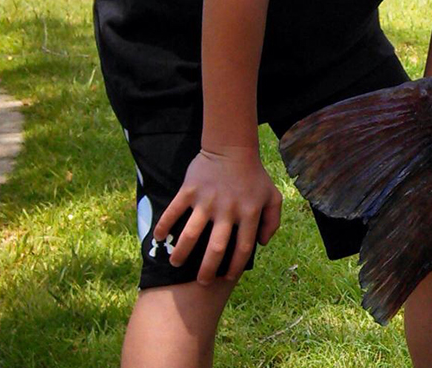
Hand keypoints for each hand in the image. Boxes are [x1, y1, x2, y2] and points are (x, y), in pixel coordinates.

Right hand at [153, 146, 281, 283]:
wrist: (232, 148)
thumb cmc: (254, 176)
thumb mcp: (272, 196)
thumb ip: (272, 221)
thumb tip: (261, 244)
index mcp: (249, 213)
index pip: (242, 248)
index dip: (235, 266)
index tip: (227, 277)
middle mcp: (227, 210)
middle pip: (216, 248)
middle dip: (207, 269)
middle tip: (201, 281)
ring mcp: (207, 201)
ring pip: (191, 234)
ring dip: (182, 253)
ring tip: (176, 264)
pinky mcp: (190, 191)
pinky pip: (173, 211)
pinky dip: (164, 226)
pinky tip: (158, 239)